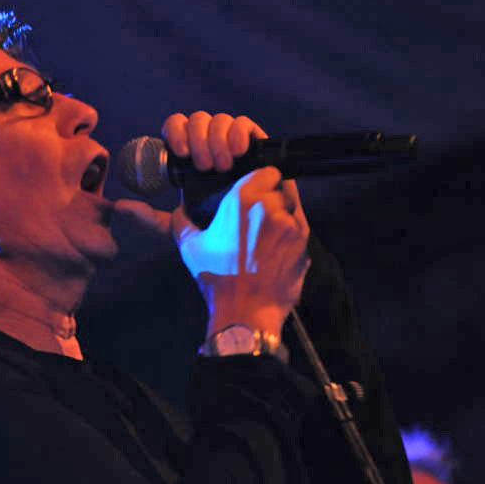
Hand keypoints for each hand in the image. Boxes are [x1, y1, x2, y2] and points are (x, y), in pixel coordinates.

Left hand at [110, 111, 269, 238]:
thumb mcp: (178, 229)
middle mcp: (211, 145)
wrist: (254, 243)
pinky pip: (245, 124)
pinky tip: (238, 152)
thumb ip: (149, 220)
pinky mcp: (258, 146)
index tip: (180, 152)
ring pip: (220, 119)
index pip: (176, 127)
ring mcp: (234, 143)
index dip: (175, 131)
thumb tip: (119, 207)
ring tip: (222, 166)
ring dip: (217, 139)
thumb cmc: (216, 235)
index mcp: (190, 157)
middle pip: (198, 120)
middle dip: (198, 138)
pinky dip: (238, 133)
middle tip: (202, 165)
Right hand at [164, 112, 309, 337]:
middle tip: (257, 217)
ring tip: (266, 236)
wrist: (245, 314)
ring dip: (282, 217)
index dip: (261, 179)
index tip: (253, 191)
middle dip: (272, 198)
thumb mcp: (191, 247)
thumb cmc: (217, 279)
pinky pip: (300, 232)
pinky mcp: (305, 247)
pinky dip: (290, 237)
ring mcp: (293, 227)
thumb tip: (180, 210)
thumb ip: (183, 221)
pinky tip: (274, 252)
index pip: (267, 169)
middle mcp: (272, 207)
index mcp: (245, 199)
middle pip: (282, 188)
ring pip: (293, 209)